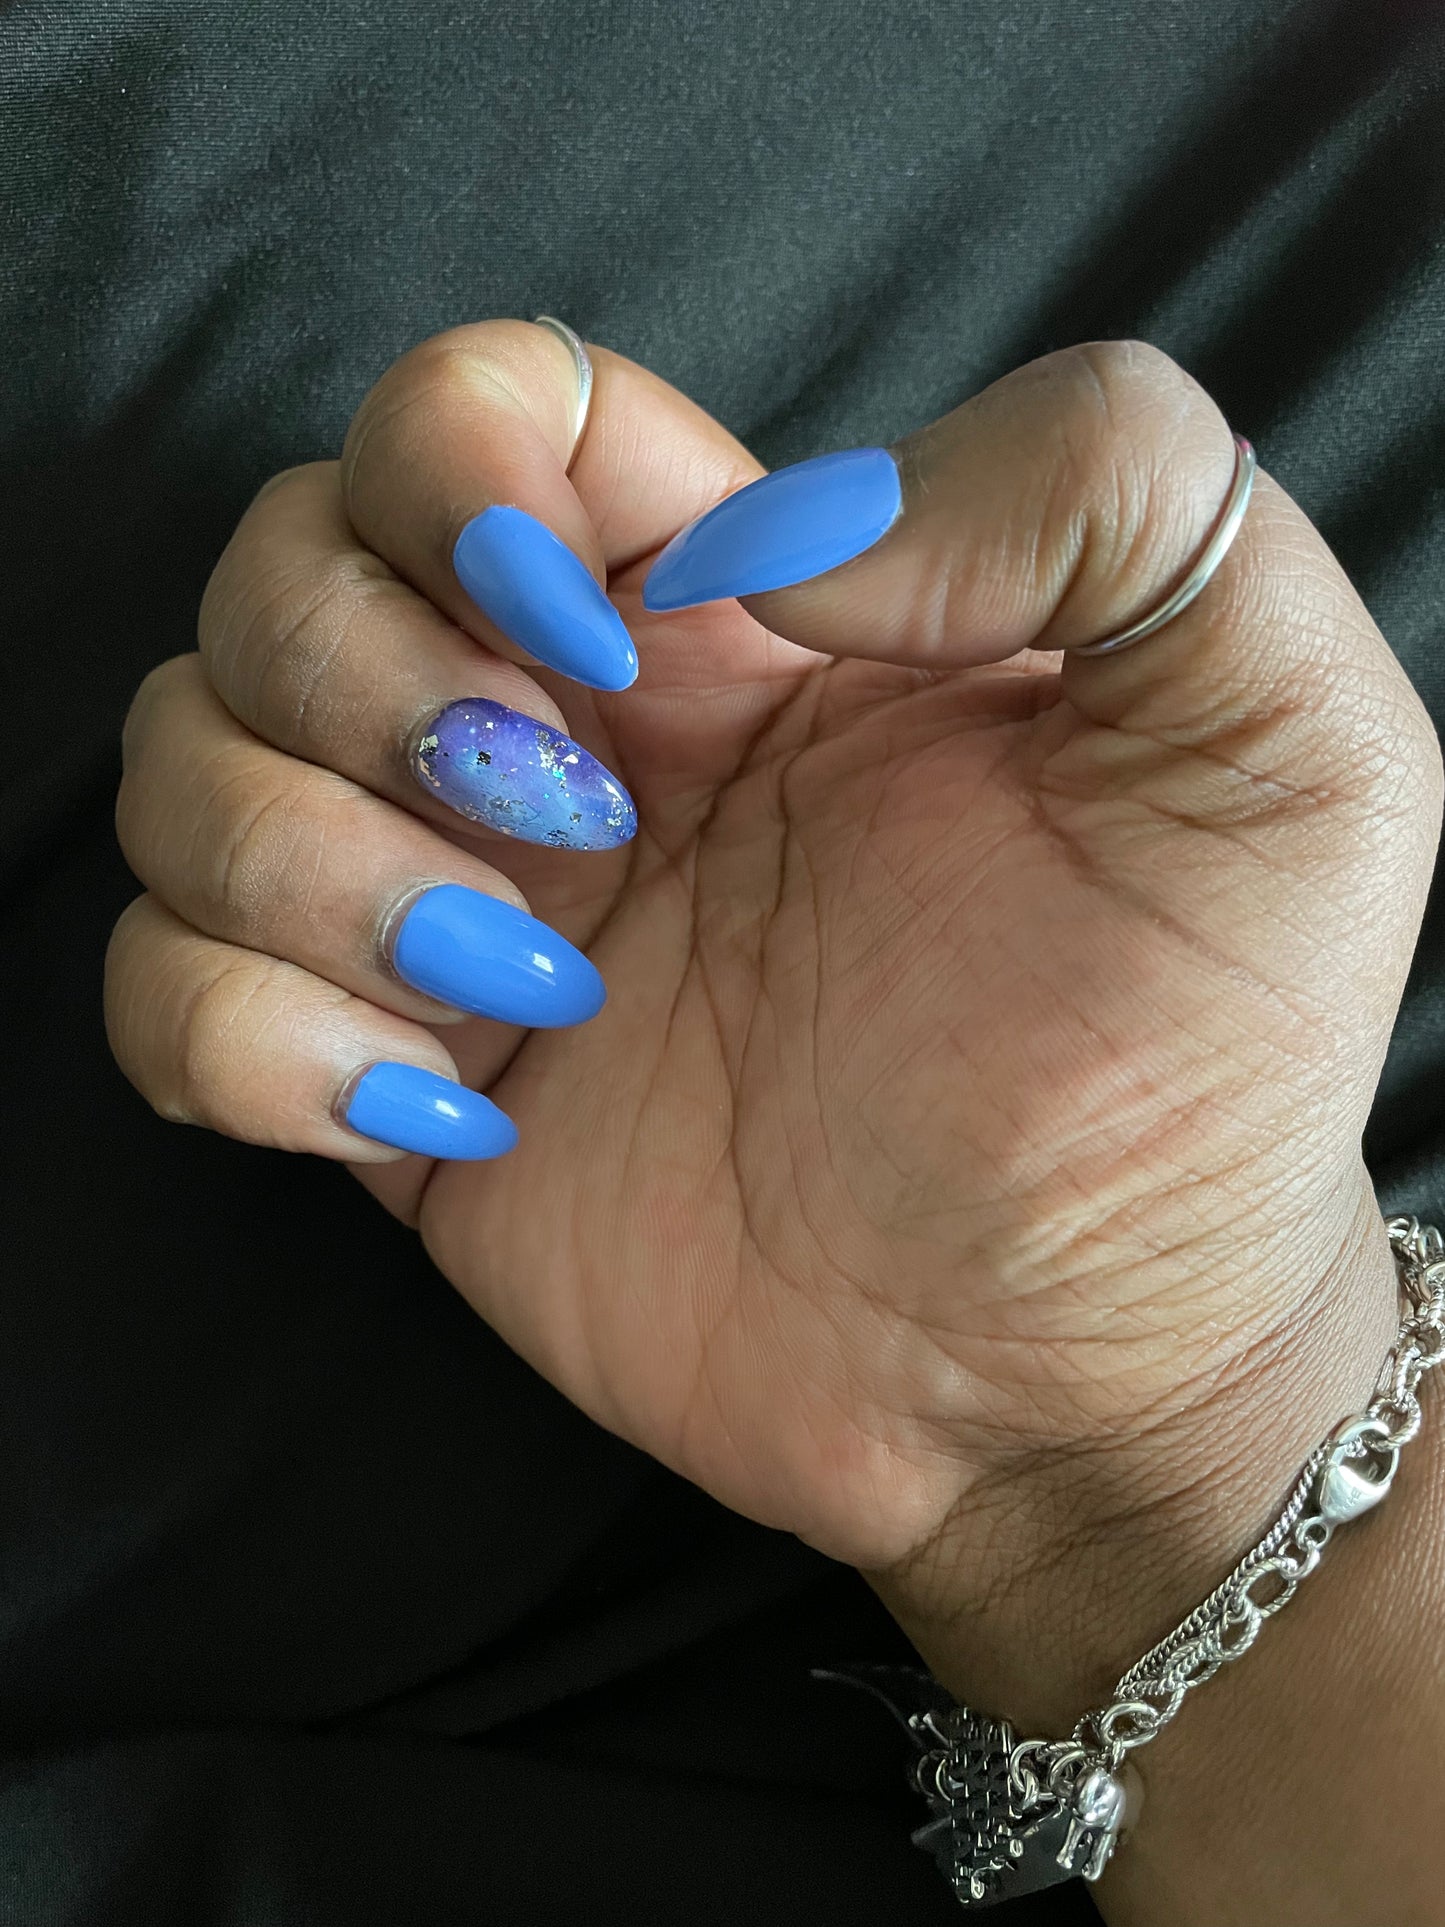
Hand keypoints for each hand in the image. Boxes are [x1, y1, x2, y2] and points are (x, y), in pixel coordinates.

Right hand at [107, 326, 1440, 1698]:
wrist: (1096, 1369)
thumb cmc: (1200, 1063)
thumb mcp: (1289, 737)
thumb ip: (1116, 494)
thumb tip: (777, 534)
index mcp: (738, 616)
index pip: (478, 410)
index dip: (468, 471)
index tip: (612, 636)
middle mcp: (571, 742)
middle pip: (278, 566)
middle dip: (361, 675)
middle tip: (578, 833)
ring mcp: (463, 922)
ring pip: (183, 765)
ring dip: (300, 862)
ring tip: (531, 989)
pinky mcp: (399, 1106)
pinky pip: (163, 1000)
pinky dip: (244, 1034)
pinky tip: (443, 1110)